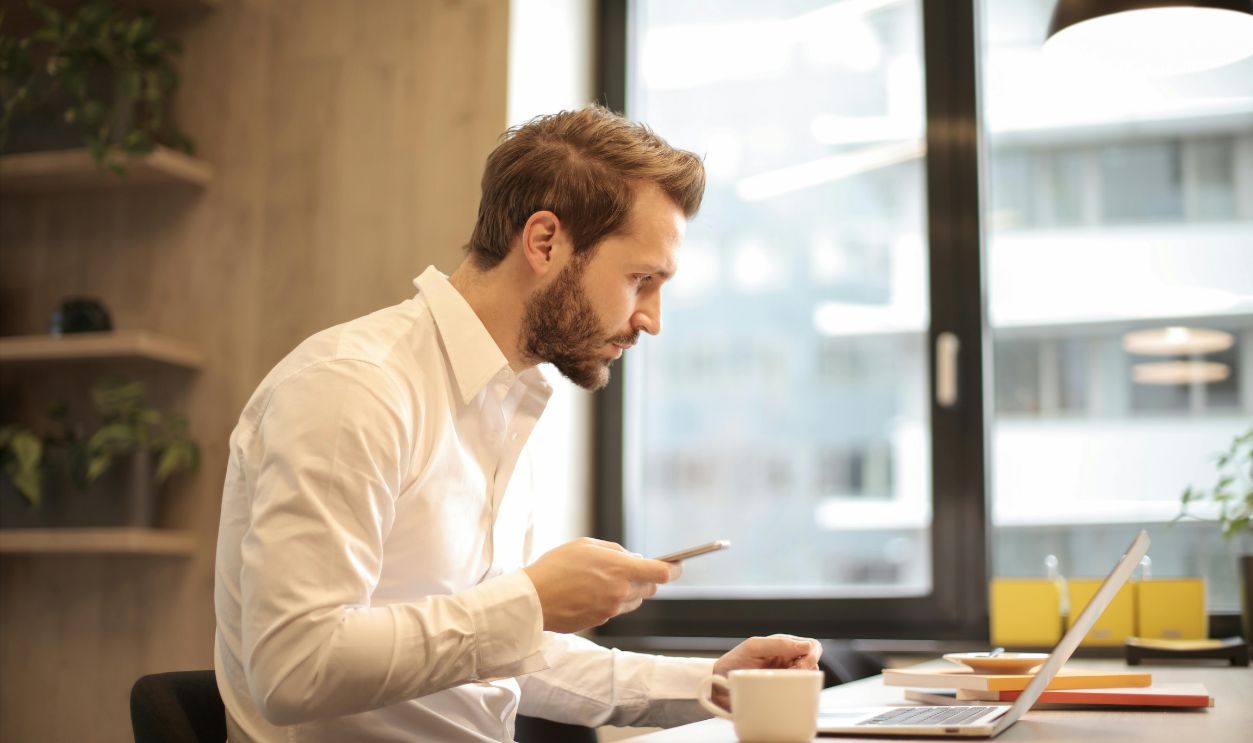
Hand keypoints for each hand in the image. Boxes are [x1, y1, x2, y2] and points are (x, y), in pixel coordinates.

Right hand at [523, 537, 680, 632]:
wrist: (532, 599)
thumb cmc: (556, 566)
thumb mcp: (587, 545)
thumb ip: (615, 551)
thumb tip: (634, 558)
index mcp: (621, 570)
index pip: (662, 573)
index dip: (675, 569)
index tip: (678, 565)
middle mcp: (621, 593)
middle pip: (650, 588)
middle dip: (646, 578)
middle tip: (630, 568)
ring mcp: (611, 610)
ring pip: (634, 601)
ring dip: (629, 591)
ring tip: (603, 580)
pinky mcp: (600, 622)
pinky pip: (616, 610)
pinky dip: (611, 601)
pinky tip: (590, 593)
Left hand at [710, 635, 822, 709]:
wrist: (718, 683)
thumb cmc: (734, 661)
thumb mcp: (753, 647)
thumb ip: (778, 644)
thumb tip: (805, 646)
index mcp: (784, 646)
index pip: (811, 646)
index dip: (812, 654)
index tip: (800, 663)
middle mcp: (788, 660)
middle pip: (814, 661)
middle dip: (810, 666)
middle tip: (795, 672)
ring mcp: (786, 676)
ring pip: (810, 678)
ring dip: (804, 679)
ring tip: (787, 681)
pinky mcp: (783, 692)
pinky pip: (799, 692)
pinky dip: (798, 692)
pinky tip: (787, 691)